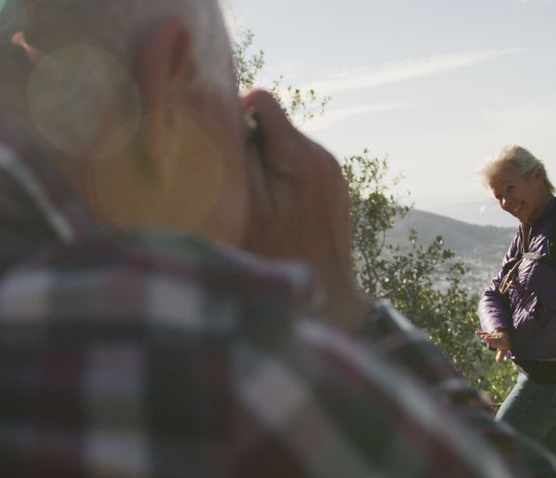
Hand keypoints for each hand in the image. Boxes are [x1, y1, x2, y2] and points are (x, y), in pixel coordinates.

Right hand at [240, 90, 372, 332]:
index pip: (262, 102)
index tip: (220, 145)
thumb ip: (242, 159)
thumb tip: (234, 117)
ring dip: (264, 165)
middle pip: (273, 125)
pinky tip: (274, 211)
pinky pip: (299, 167)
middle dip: (249, 145)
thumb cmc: (281, 255)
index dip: (235, 114)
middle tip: (234, 182)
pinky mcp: (334, 188)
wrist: (330, 296)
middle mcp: (322, 155)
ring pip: (284, 147)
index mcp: (300, 155)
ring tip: (254, 202)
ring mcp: (332, 172)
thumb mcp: (250, 207)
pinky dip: (280, 179)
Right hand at [475, 330, 511, 362]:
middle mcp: (498, 338)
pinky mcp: (490, 334)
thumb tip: (498, 362)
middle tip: (486, 338)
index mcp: (502, 343)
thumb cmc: (505, 344)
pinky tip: (476, 333)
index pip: (498, 344)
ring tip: (481, 336)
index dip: (495, 344)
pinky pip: (485, 333)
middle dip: (490, 339)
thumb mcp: (504, 350)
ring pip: (489, 336)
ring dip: (485, 336)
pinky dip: (481, 333)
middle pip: (494, 338)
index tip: (491, 344)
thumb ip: (500, 355)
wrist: (506, 335)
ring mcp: (494, 335)